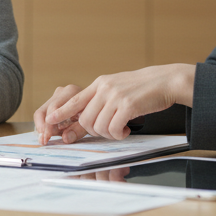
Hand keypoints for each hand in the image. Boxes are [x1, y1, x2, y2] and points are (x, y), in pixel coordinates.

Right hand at [34, 84, 88, 144]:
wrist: (97, 107)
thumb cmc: (93, 115)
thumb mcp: (89, 123)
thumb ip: (78, 130)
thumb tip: (65, 138)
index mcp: (72, 91)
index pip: (54, 108)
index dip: (49, 124)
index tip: (47, 137)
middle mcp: (62, 91)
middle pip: (45, 110)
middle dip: (44, 127)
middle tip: (45, 141)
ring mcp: (55, 95)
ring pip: (41, 112)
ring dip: (43, 127)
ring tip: (47, 139)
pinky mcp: (51, 101)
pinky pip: (41, 114)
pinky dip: (43, 125)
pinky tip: (50, 134)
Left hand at [40, 64, 195, 141]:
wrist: (165, 81)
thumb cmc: (142, 88)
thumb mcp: (117, 87)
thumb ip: (102, 97)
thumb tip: (86, 115)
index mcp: (100, 83)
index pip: (74, 99)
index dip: (61, 112)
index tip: (50, 120)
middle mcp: (105, 88)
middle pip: (86, 119)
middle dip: (94, 132)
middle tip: (108, 131)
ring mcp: (116, 96)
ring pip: (99, 126)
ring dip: (108, 134)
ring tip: (119, 131)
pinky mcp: (128, 105)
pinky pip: (114, 128)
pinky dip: (118, 135)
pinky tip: (126, 131)